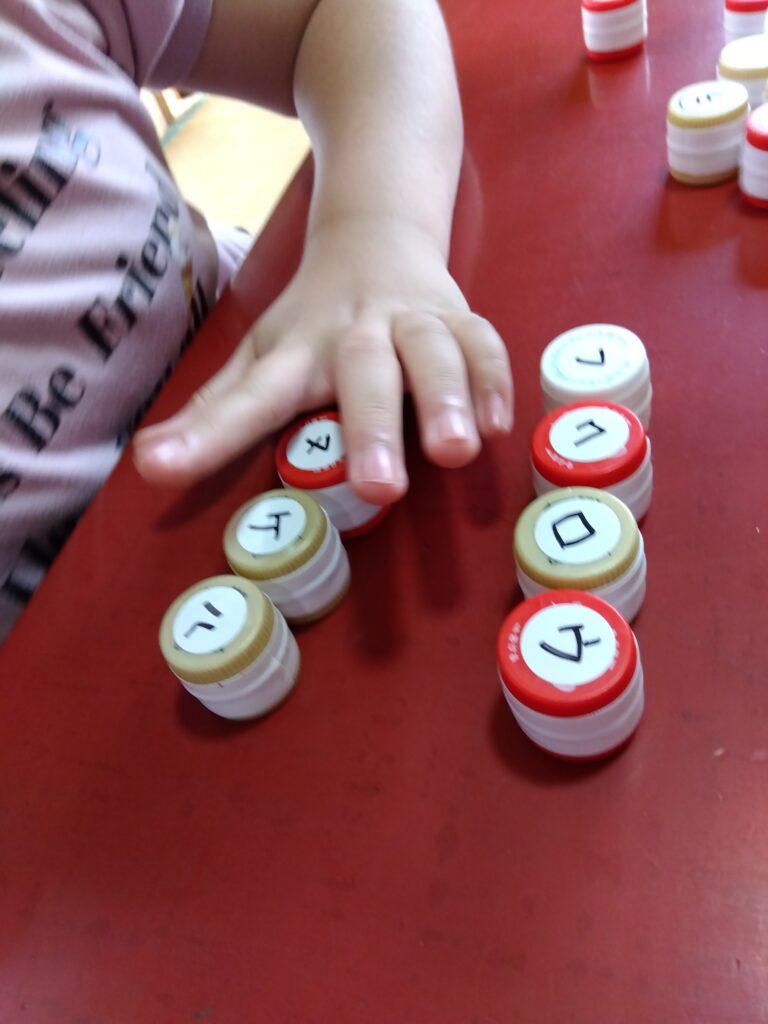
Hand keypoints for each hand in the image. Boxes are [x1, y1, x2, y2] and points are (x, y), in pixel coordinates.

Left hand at [133, 216, 512, 504]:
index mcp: (297, 350)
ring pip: (433, 351)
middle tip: (377, 488)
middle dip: (371, 426)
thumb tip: (147, 464)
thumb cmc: (316, 318)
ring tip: (456, 450)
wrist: (378, 233)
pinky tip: (499, 425)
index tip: (161, 467)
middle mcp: (355, 333)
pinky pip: (483, 343)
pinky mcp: (459, 317)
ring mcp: (412, 321)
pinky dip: (494, 380)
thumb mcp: (263, 355)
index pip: (247, 396)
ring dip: (446, 397)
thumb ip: (218, 410)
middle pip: (362, 373)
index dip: (205, 435)